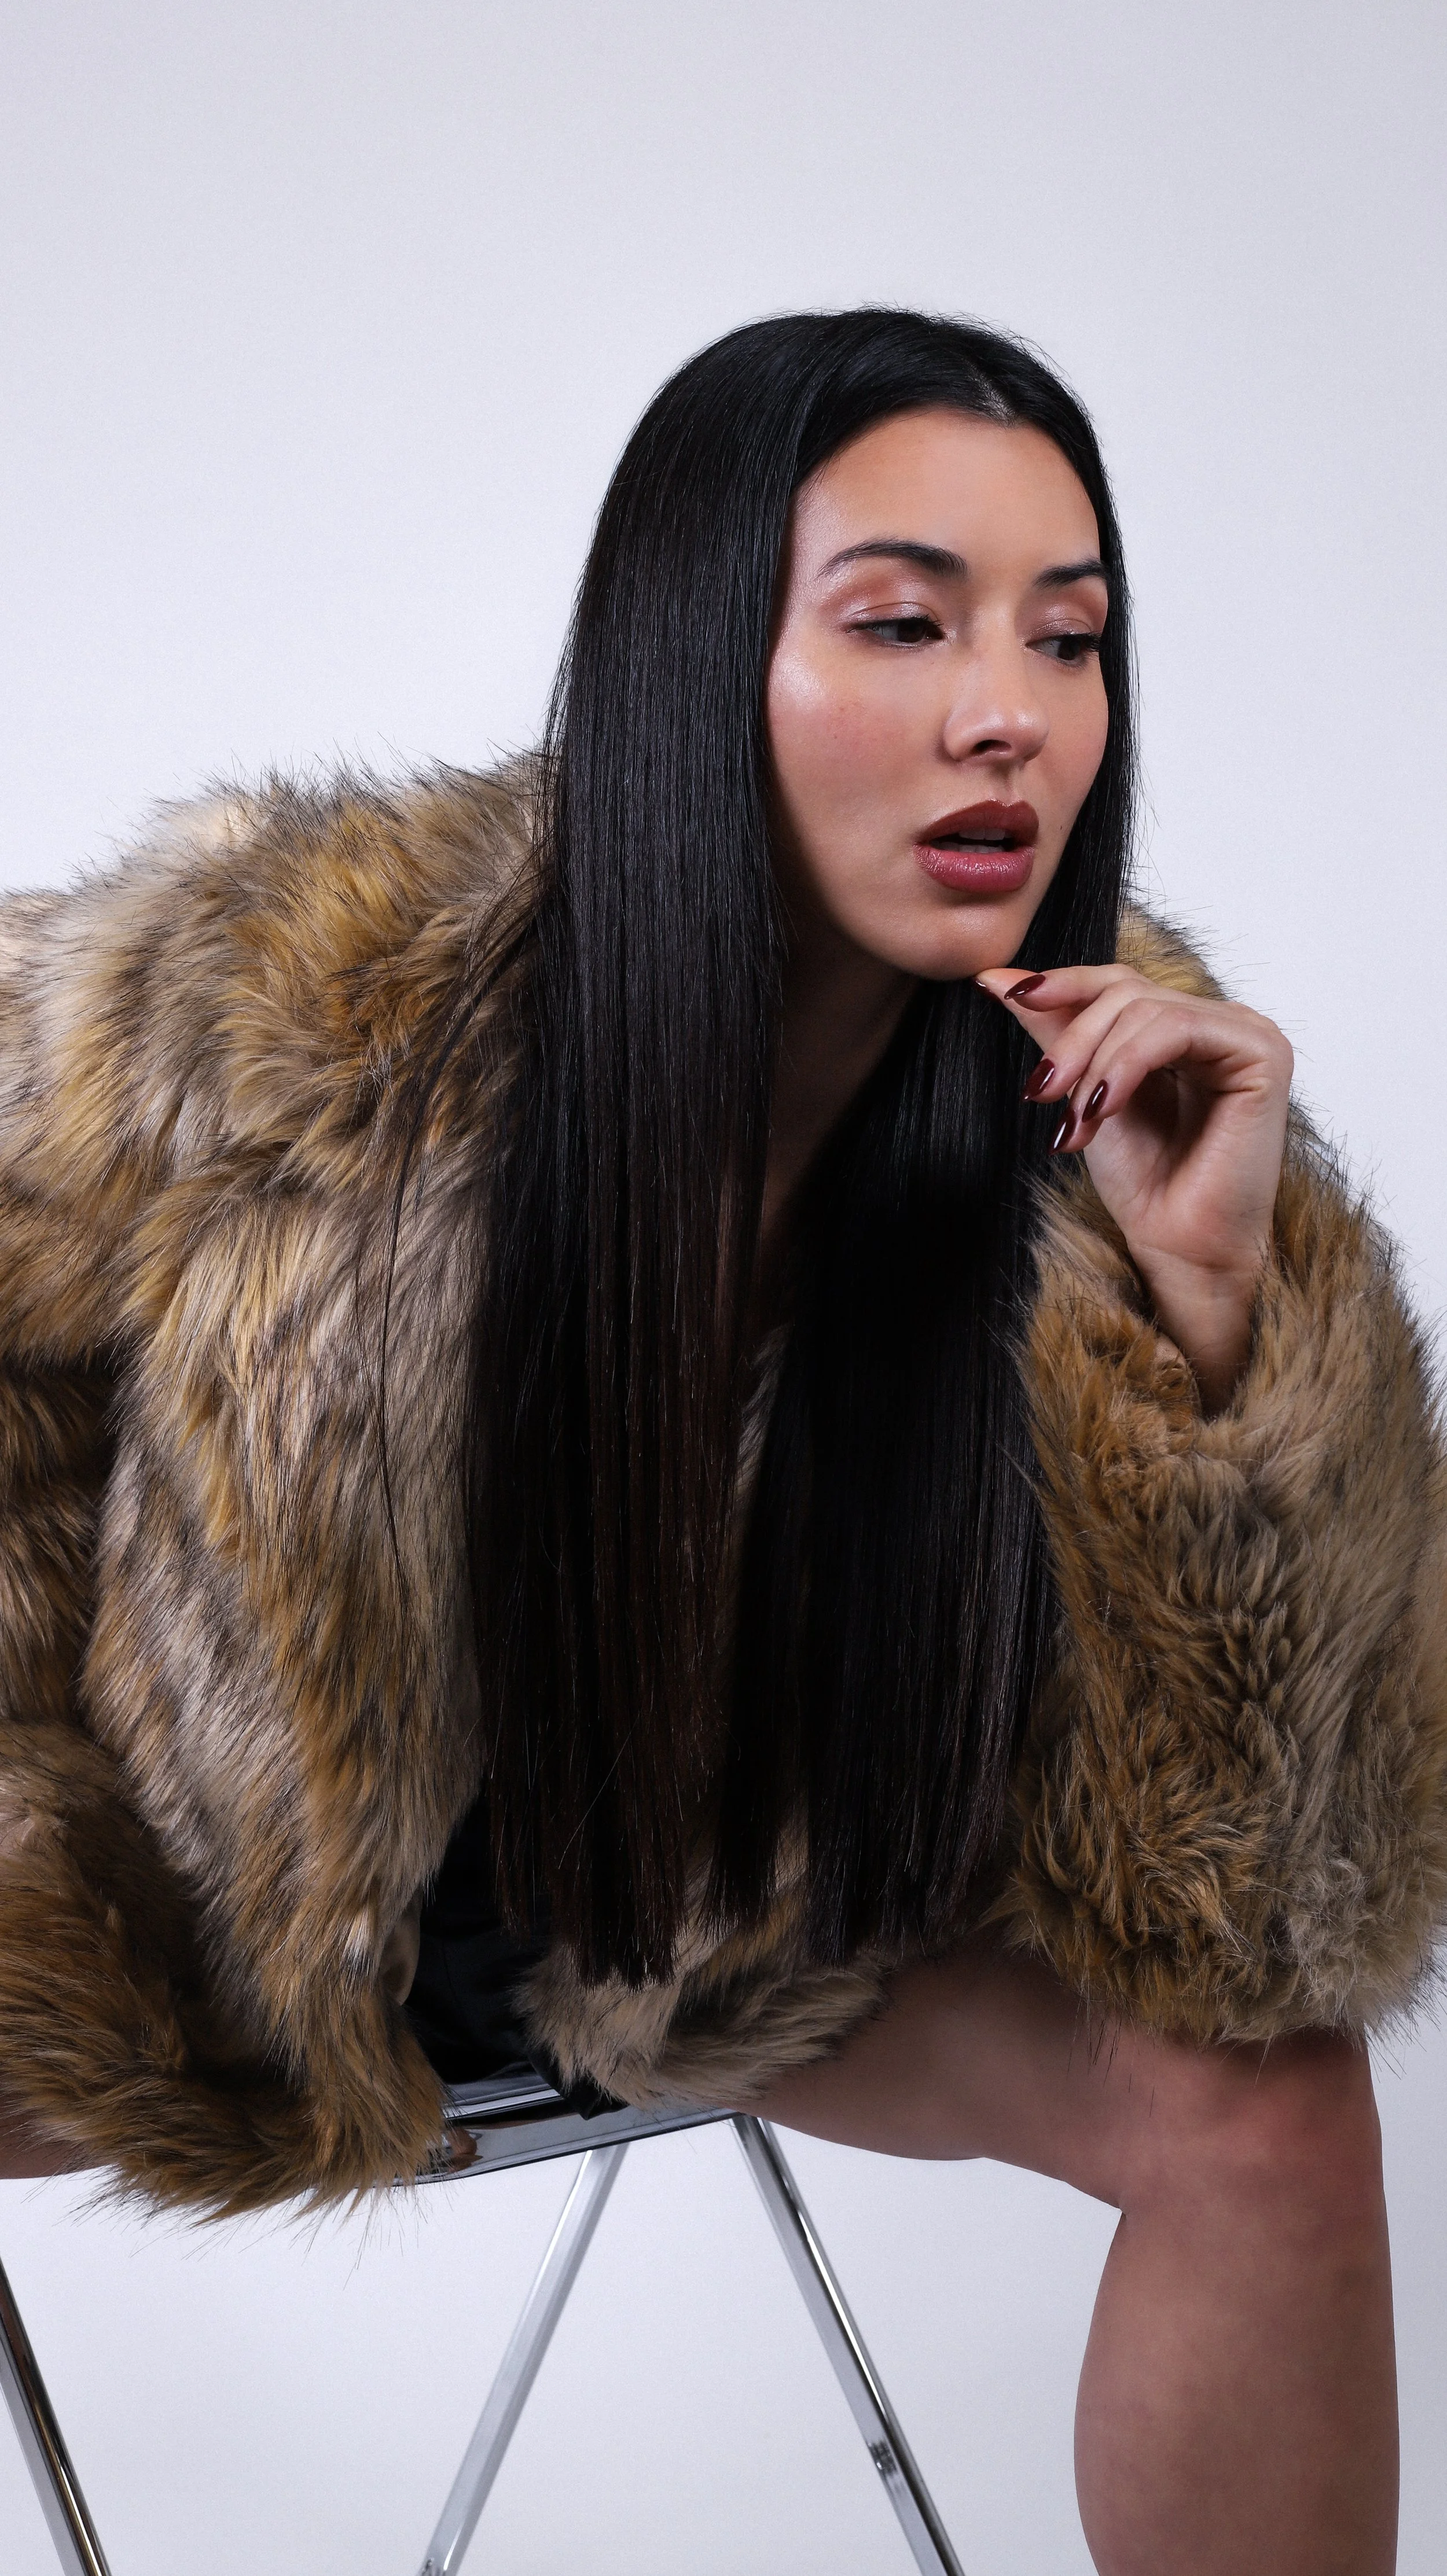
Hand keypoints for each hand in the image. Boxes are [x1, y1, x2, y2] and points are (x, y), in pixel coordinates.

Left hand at [976, 962, 1293, 1411]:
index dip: (1063, 983)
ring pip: (1146, 1008)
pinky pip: (1176, 1028)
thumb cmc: (1142, 1182)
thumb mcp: (1083, 1091)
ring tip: (1075, 1120)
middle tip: (1038, 1091)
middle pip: (1128, 991)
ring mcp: (1248, 1034)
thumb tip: (994, 978)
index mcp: (1188, 1028)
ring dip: (1095, 1064)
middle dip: (1072, 1041)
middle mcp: (1223, 1024)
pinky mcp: (1261, 1054)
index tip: (1004, 994)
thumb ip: (1055, 1031)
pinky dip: (1127, 1064)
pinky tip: (1104, 1107)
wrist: (1177, 1248)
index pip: (1120, 982)